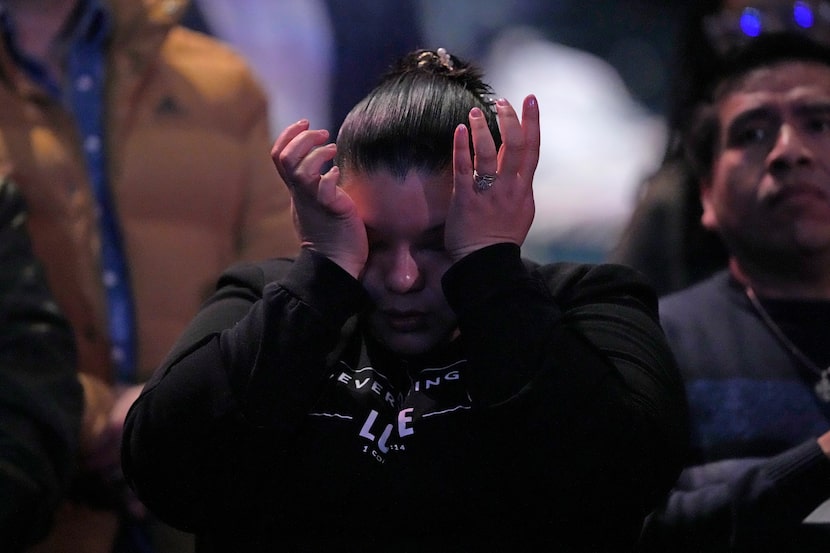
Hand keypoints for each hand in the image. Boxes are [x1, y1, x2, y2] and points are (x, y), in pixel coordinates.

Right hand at [271, 120, 367, 277]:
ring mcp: (314, 202)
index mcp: (296, 191)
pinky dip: (331, 176)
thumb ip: (314, 186)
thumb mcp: (315, 204)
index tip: (305, 122)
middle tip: (323, 133)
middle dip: (302, 138)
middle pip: (285, 158)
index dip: (288, 135)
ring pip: (301, 170)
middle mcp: (300, 194)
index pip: (279, 156)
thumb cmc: (330, 233)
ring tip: (333, 149)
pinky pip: (325, 188)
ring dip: (317, 154)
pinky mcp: (331, 210)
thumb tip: (324, 169)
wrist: (336, 263)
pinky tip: (339, 175)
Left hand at [445, 95, 539, 261]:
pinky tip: (459, 130)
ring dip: (482, 129)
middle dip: (509, 119)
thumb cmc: (501, 238)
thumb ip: (520, 186)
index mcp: (524, 189)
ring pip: (488, 154)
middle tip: (501, 102)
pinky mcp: (465, 199)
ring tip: (475, 112)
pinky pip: (463, 169)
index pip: (532, 149)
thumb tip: (519, 165)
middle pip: (514, 146)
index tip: (530, 100)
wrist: (484, 262)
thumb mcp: (522, 210)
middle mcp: (509, 188)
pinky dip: (461, 147)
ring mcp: (487, 193)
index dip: (533, 122)